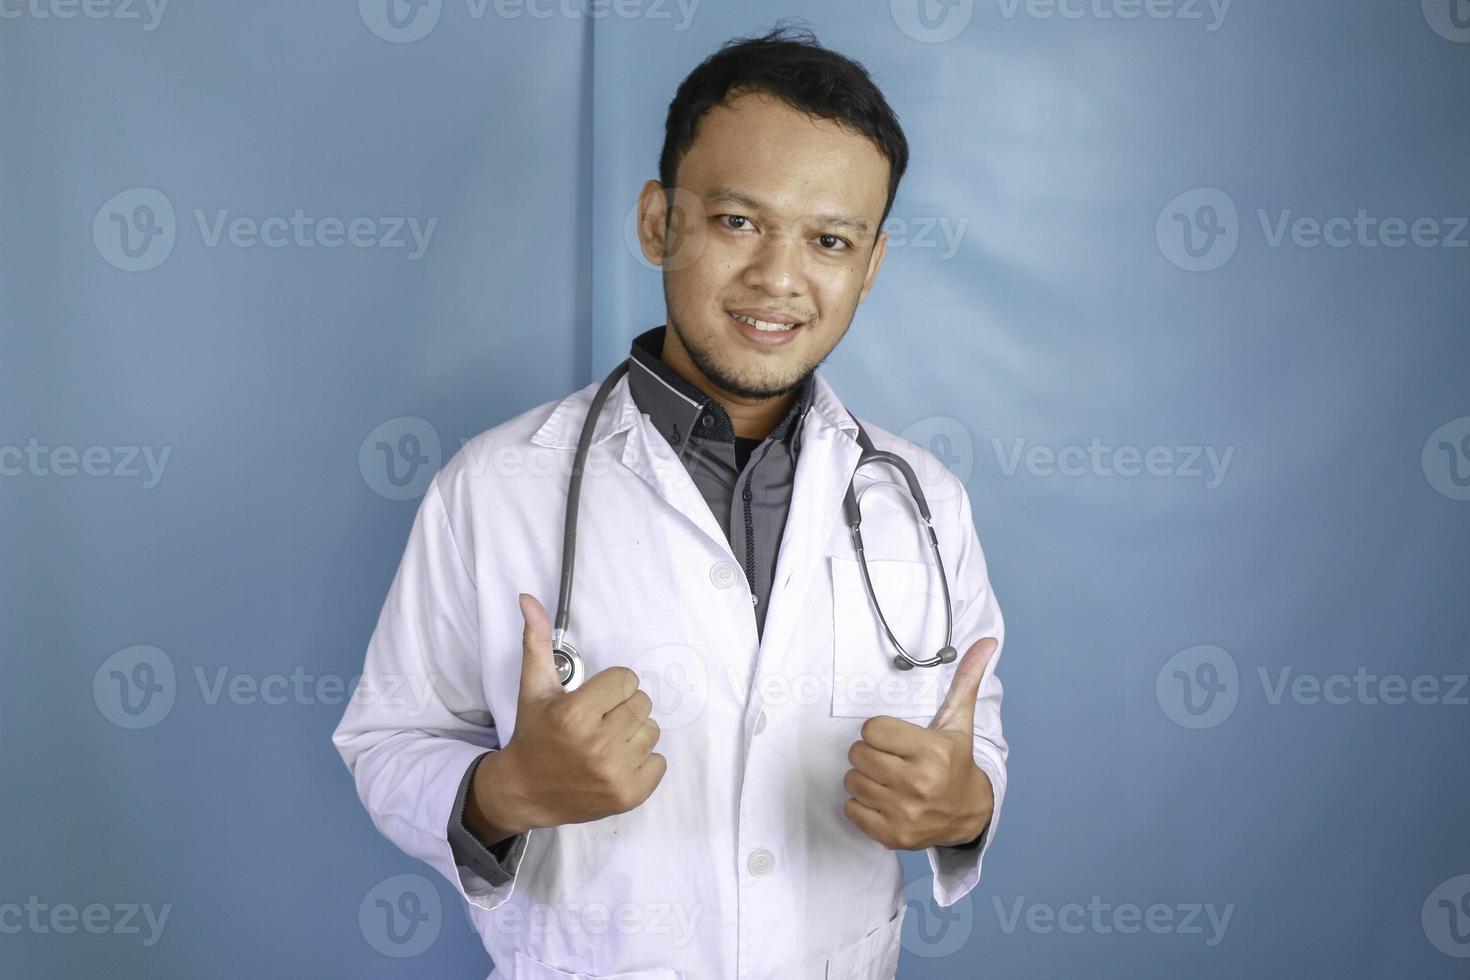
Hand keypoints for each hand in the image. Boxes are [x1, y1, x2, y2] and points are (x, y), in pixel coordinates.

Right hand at [466, 593, 665, 842]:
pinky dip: (643, 762)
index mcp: (574, 715)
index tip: (593, 701)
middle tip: (598, 722)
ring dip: (633, 734)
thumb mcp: (534, 687)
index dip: (610, 687)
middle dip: (622, 708)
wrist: (526, 792)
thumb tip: (528, 598)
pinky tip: (616, 763)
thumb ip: (538, 641)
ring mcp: (614, 774)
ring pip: (652, 731)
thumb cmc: (534, 735)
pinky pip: (660, 762)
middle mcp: (596, 746)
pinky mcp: (629, 796)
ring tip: (605, 743)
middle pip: (642, 703)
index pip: (627, 679)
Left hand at [841, 636, 997, 850]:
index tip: (895, 739)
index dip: (880, 731)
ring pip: (852, 781)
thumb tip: (987, 641)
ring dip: (864, 778)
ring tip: (888, 778)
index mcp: (931, 753)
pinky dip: (862, 804)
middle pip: (858, 755)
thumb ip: (965, 680)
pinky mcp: (892, 836)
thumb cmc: (955, 762)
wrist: (968, 814)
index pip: (871, 730)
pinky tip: (885, 799)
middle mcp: (918, 785)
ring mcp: (904, 814)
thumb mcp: (958, 722)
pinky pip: (852, 810)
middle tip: (890, 758)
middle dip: (869, 753)